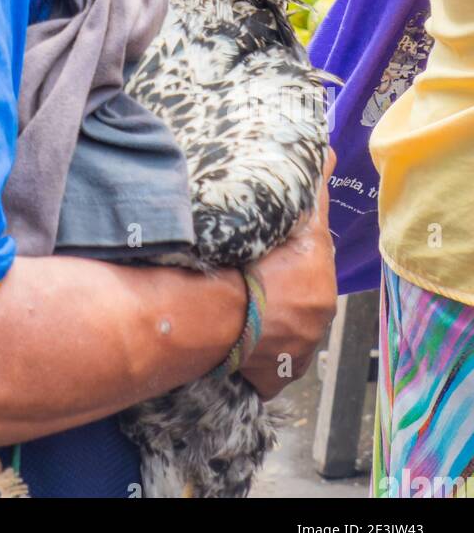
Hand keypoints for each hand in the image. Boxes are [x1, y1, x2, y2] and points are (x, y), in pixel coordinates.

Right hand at [239, 151, 336, 400]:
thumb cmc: (236, 263)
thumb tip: (329, 152)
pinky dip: (255, 351)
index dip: (290, 243)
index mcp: (319, 281)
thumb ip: (308, 188)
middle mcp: (315, 320)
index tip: (271, 243)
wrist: (203, 317)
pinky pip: (267, 364)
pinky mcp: (271, 380)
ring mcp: (295, 354)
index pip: (312, 253)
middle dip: (282, 282)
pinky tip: (237, 336)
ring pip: (286, 328)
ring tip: (239, 301)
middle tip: (250, 270)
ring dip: (269, 317)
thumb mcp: (276, 217)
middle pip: (300, 292)